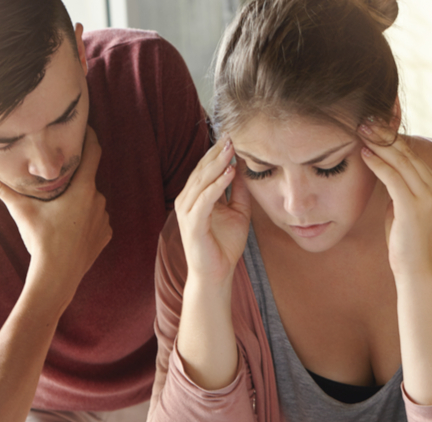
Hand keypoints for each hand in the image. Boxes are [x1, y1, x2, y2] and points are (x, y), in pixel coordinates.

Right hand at [0, 126, 110, 308]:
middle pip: (88, 179)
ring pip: (92, 201)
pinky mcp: (105, 235)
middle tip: (58, 178)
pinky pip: (96, 220)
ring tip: (61, 209)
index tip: (84, 128)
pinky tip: (70, 227)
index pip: (94, 152)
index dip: (90, 137)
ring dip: (80, 200)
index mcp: (82, 189)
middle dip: (74, 178)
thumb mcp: (20, 210)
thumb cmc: (40, 240)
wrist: (57, 276)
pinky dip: (85, 220)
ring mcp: (104, 219)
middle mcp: (98, 201)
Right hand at [174, 138, 250, 284]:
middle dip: (216, 152)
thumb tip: (244, 168)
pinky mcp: (192, 224)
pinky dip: (217, 184)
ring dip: (216, 163)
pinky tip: (229, 172)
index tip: (233, 136)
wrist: (217, 274)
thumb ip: (238, 191)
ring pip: (201, 181)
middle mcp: (187, 201)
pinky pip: (205, 199)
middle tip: (231, 135)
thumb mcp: (237, 212)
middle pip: (201, 170)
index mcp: (196, 197)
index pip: (205, 169)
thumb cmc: (225, 245)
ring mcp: (187, 212)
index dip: (218, 153)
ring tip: (231, 148)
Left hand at [359, 123, 431, 279]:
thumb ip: (398, 187)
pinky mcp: (413, 207)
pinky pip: (393, 178)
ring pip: (400, 161)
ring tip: (360, 130)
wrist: (416, 269)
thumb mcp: (402, 206)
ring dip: (378, 144)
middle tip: (364, 119)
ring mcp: (427, 197)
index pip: (411, 153)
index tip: (373, 124)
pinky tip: (364, 153)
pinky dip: (378, 164)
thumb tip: (383, 168)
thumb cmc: (405, 239)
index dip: (391, 137)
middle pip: (406, 152)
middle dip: (384, 134)